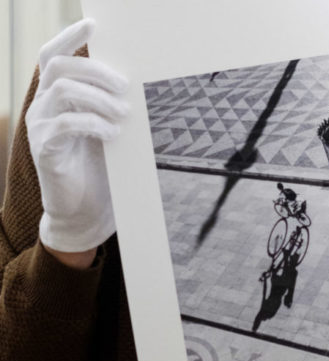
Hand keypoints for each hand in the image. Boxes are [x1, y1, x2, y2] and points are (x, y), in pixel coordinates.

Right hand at [26, 18, 128, 254]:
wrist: (86, 213)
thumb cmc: (100, 172)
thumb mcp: (106, 132)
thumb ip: (109, 108)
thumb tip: (133, 86)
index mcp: (56, 99)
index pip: (53, 57)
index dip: (70, 37)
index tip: (95, 26)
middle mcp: (43, 108)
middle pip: (60, 67)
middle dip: (96, 70)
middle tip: (125, 87)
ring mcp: (41, 127)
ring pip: (63, 90)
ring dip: (99, 98)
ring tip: (123, 115)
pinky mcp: (45, 149)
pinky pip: (66, 124)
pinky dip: (94, 124)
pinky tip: (112, 134)